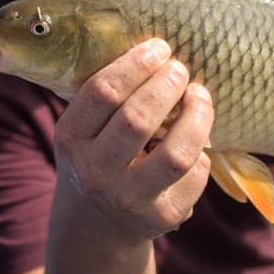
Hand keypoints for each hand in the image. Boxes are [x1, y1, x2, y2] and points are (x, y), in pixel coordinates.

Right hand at [51, 39, 212, 243]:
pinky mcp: (163, 218)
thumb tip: (158, 51)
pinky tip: (194, 142)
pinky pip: (196, 174)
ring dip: (197, 115)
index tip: (159, 48)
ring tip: (200, 96)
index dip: (137, 63)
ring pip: (176, 153)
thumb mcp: (83, 131)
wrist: (95, 226)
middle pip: (139, 119)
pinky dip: (202, 151)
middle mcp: (95, 172)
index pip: (103, 92)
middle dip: (168, 84)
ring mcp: (129, 199)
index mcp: (70, 140)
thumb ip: (108, 98)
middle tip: (180, 69)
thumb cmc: (95, 159)